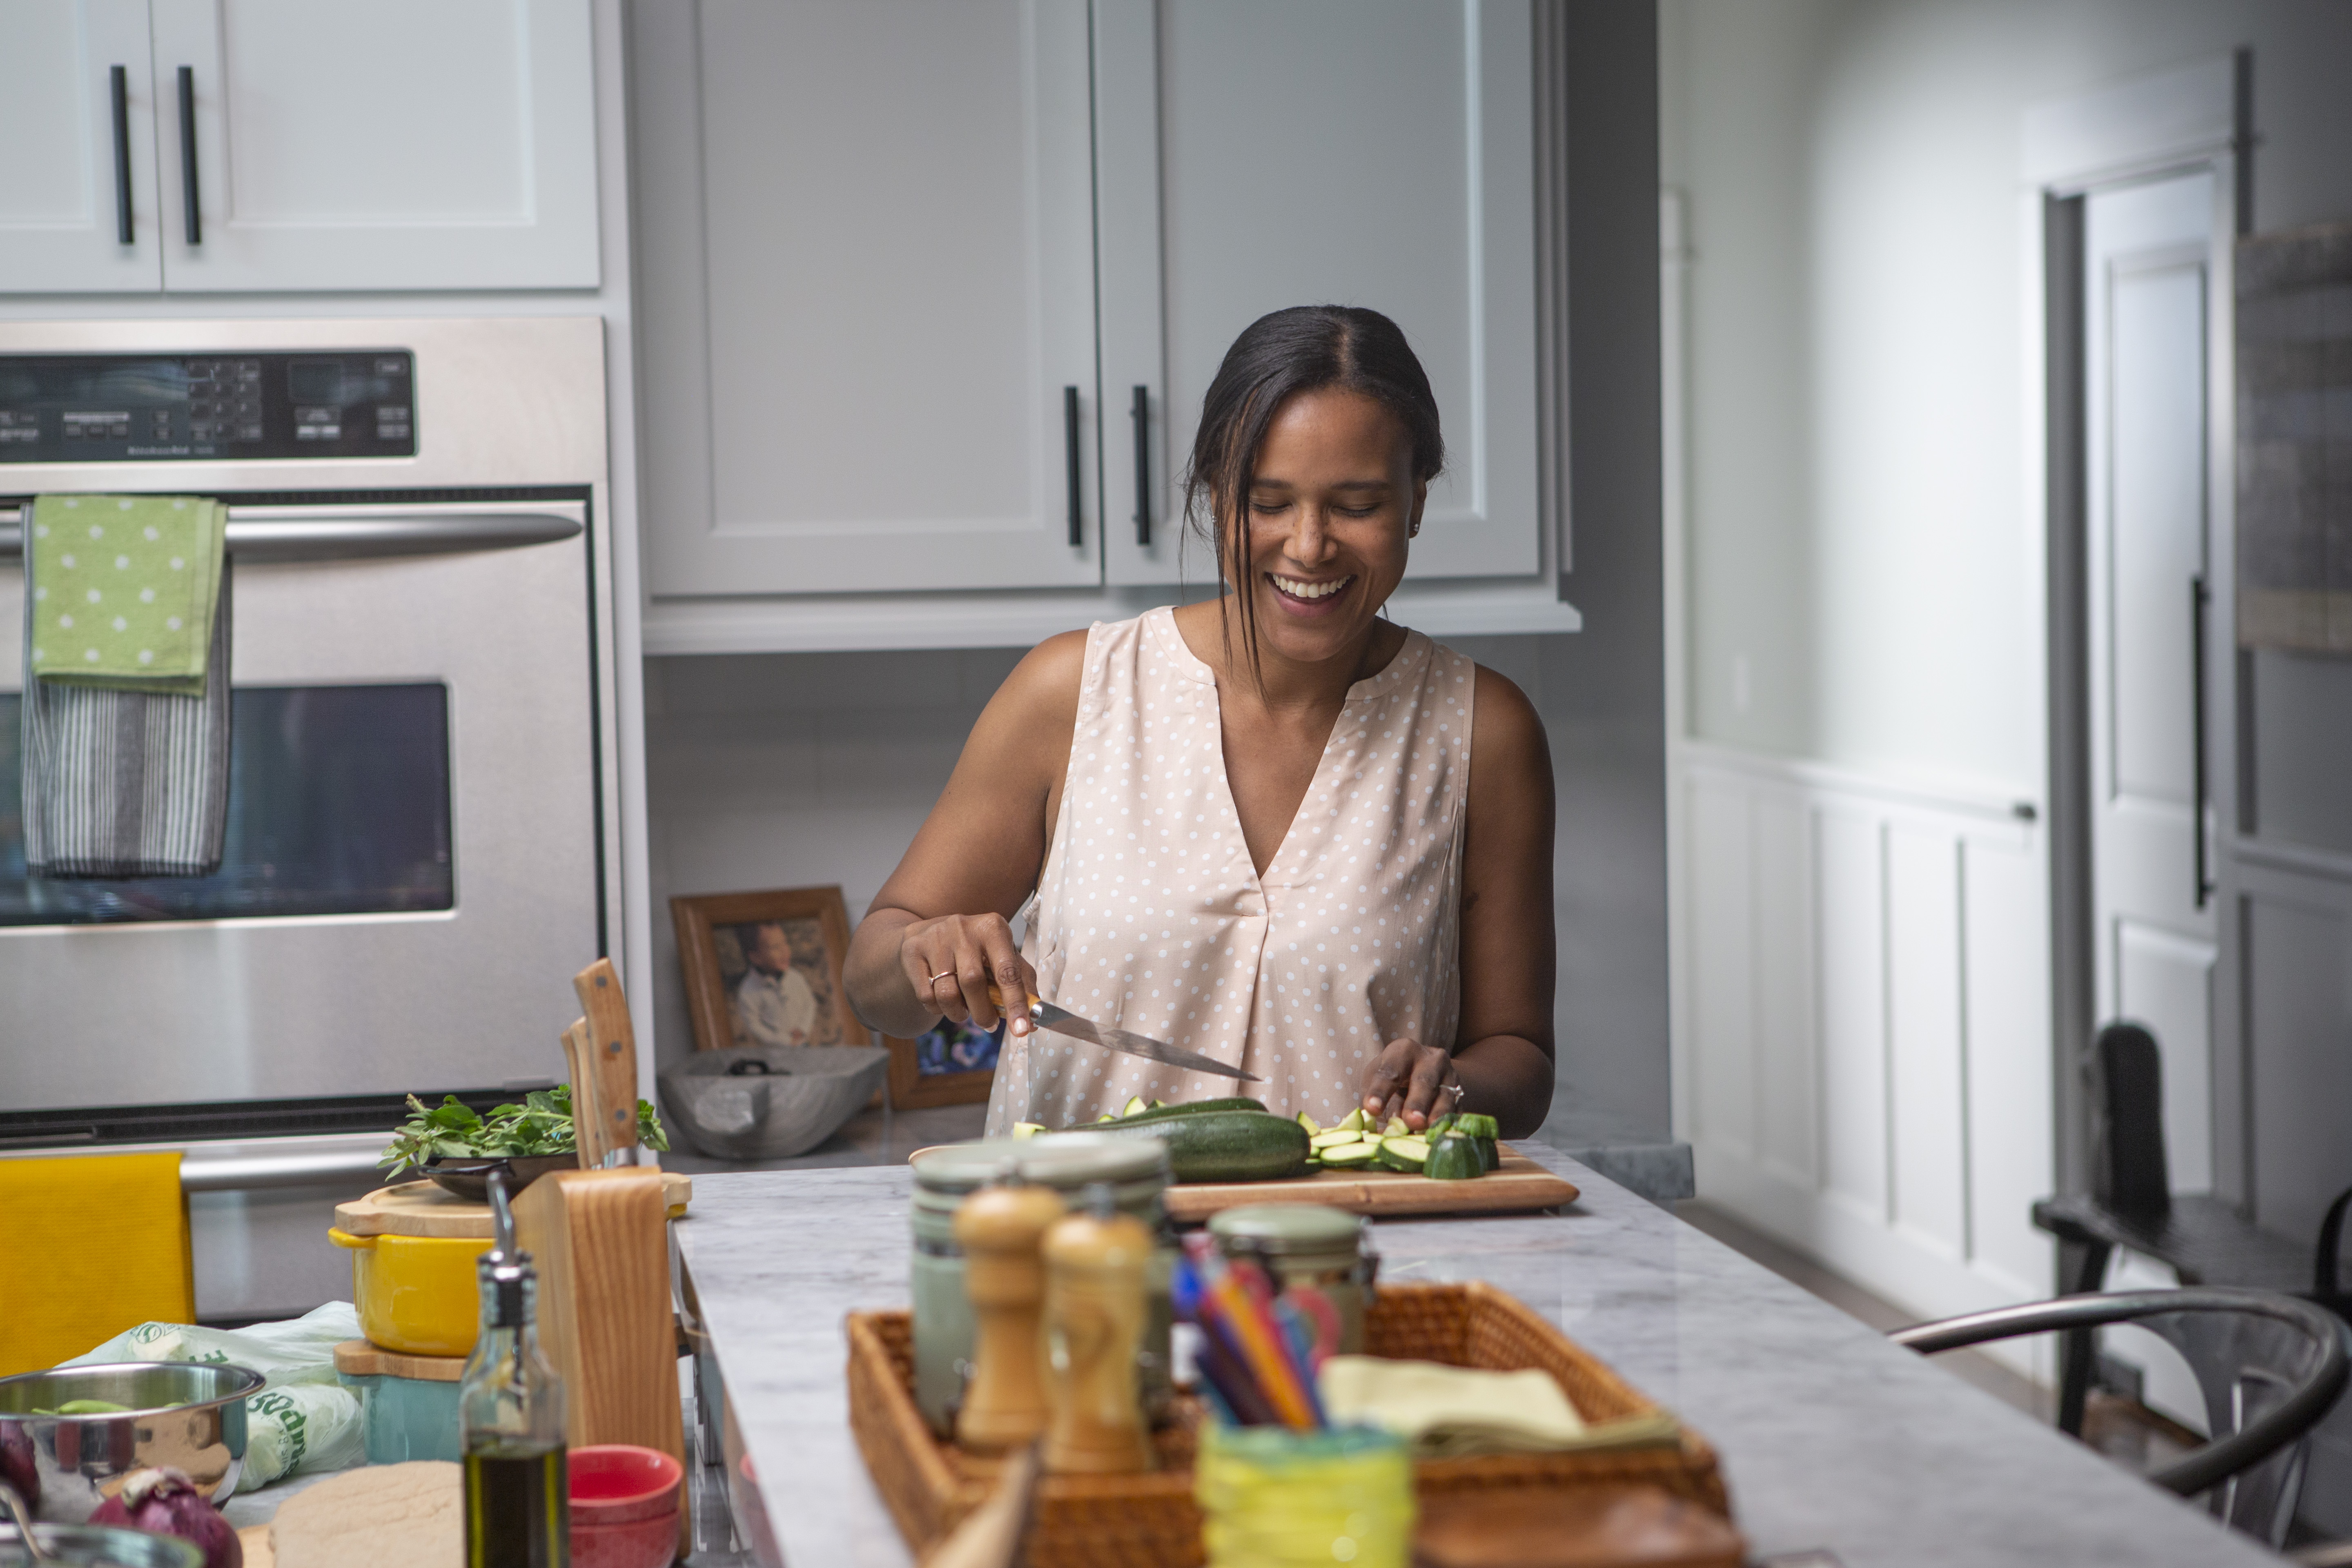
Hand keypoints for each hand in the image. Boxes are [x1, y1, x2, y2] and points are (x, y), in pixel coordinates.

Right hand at [898, 912, 1036, 1036]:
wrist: (929, 933)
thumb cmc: (975, 951)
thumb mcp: (1002, 957)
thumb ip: (1021, 985)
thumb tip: (1032, 1023)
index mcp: (993, 928)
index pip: (1008, 971)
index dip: (1016, 1003)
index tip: (1021, 1030)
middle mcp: (964, 928)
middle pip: (973, 983)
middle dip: (983, 1013)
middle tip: (989, 1024)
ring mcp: (935, 938)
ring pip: (947, 993)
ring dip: (958, 1013)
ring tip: (963, 1011)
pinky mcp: (913, 950)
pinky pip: (926, 996)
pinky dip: (937, 1009)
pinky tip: (942, 1000)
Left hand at [1358, 1037, 1464, 1131]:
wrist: (1429, 1071)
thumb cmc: (1394, 1078)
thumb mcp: (1378, 1080)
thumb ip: (1375, 1101)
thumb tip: (1378, 1128)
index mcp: (1404, 1051)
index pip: (1391, 1070)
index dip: (1381, 1090)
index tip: (1372, 1109)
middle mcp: (1431, 1059)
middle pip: (1424, 1081)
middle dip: (1417, 1102)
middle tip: (1411, 1120)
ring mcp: (1450, 1076)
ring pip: (1446, 1096)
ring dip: (1437, 1114)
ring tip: (1427, 1129)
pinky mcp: (1462, 1094)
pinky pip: (1459, 1109)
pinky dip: (1450, 1123)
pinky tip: (1441, 1134)